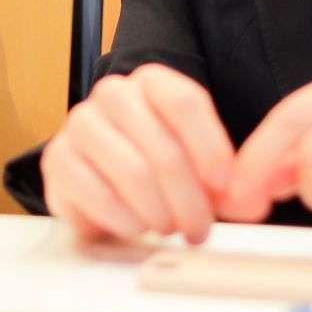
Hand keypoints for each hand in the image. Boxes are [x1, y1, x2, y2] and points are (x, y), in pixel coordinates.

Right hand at [39, 65, 233, 243]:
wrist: (100, 184)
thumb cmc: (154, 171)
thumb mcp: (198, 170)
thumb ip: (229, 184)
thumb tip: (253, 200)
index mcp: (151, 82)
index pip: (185, 103)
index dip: (211, 148)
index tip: (226, 187)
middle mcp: (113, 94)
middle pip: (163, 147)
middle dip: (189, 199)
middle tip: (199, 228)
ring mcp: (80, 124)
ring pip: (134, 172)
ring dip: (159, 212)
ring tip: (169, 228)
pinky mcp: (57, 160)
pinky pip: (99, 194)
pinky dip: (126, 220)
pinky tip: (136, 226)